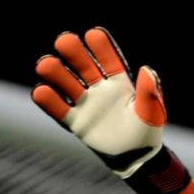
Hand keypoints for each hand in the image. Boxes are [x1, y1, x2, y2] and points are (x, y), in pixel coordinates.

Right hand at [32, 28, 165, 178]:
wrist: (136, 159)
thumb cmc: (146, 133)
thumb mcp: (152, 112)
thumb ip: (149, 92)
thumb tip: (148, 69)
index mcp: (119, 84)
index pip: (108, 60)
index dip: (101, 48)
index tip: (93, 34)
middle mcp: (99, 90)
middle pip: (82, 66)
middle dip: (73, 53)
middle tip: (64, 41)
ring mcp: (85, 104)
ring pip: (66, 83)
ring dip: (55, 73)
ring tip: (46, 64)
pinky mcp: (75, 122)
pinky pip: (59, 110)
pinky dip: (48, 101)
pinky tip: (41, 91)